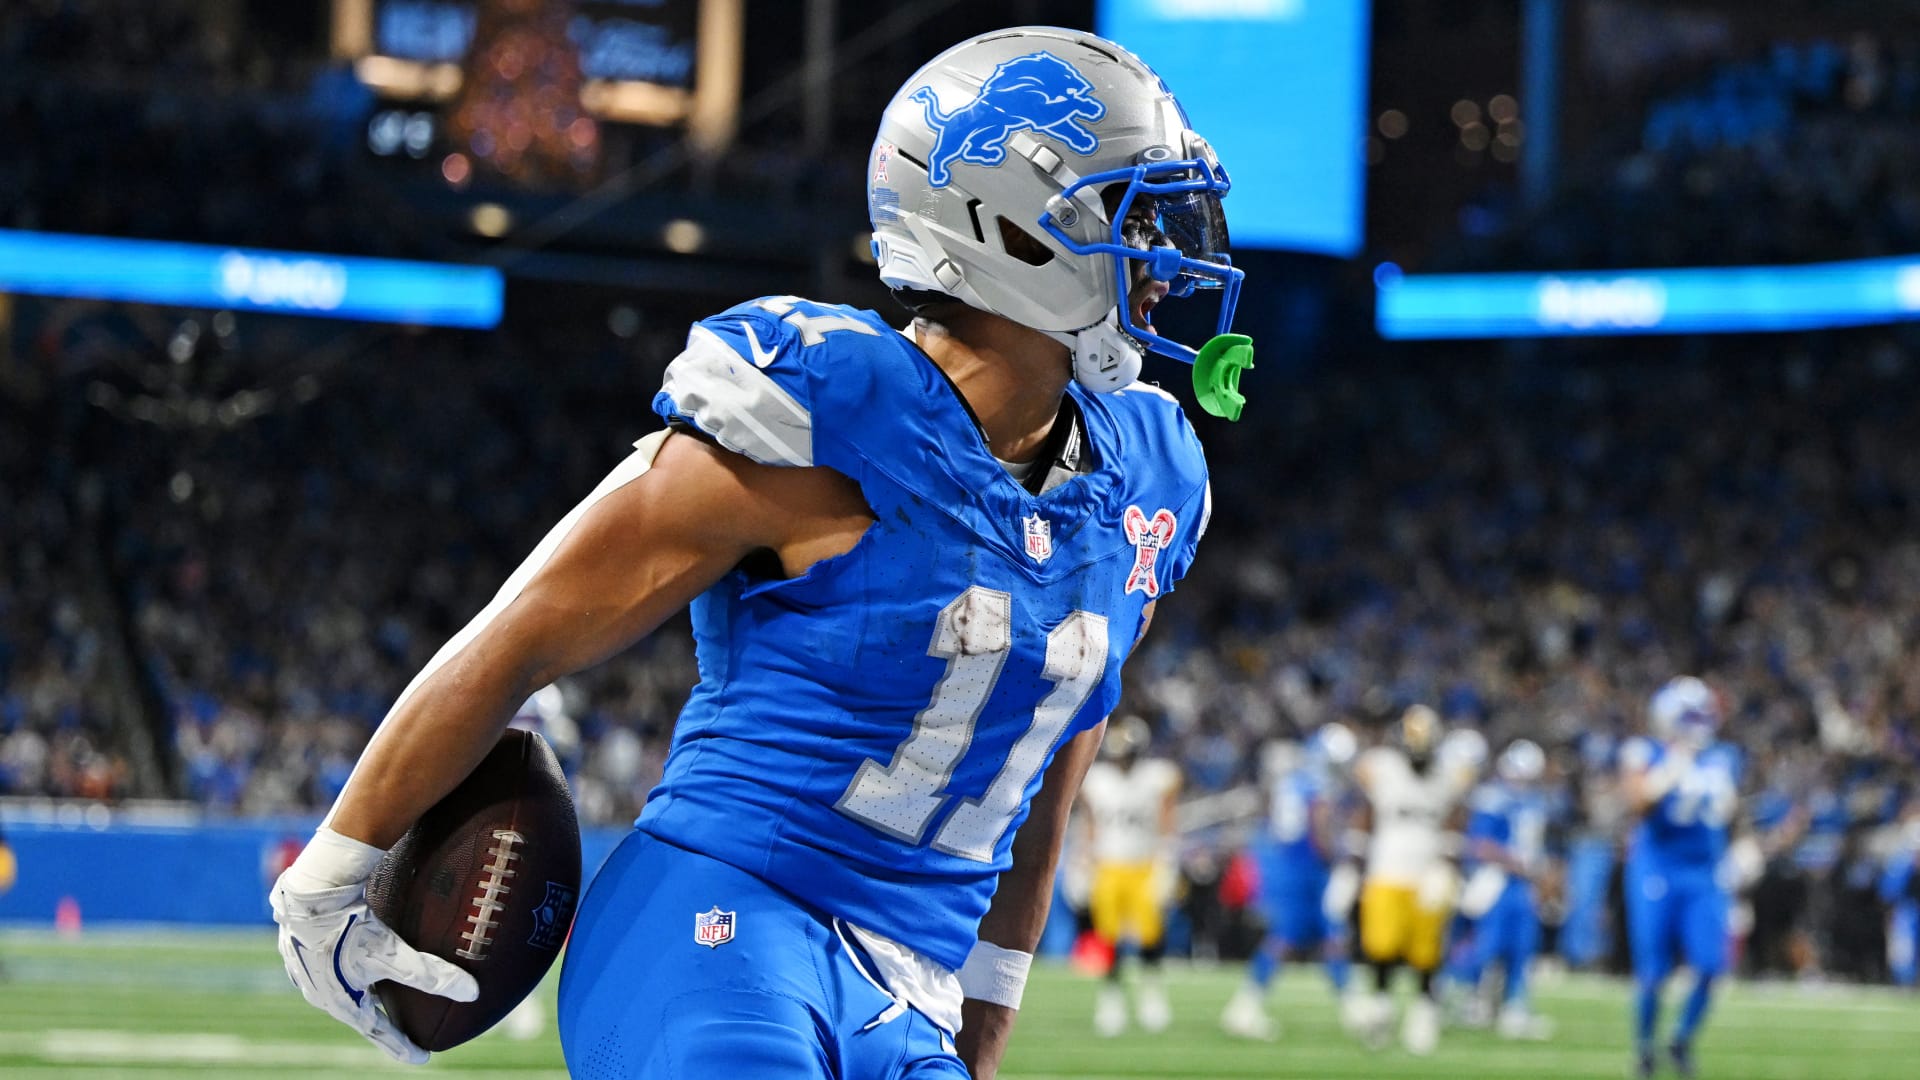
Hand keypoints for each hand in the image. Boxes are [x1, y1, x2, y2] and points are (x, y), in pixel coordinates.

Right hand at [269, 829, 477, 1063]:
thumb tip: (472, 993)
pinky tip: (352, 958)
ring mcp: (307, 968)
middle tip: (403, 1026)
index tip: (422, 1058)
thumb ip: (431, 975)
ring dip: (361, 991)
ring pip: (342, 986)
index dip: (401, 1045)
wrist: (310, 893)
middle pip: (358, 1010)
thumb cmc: (350, 927)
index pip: (378, 1031)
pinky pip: (329, 962)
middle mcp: (320, 991)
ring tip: (378, 990)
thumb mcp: (393, 954)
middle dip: (380, 1019)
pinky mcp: (301, 945)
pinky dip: (346, 966)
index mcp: (341, 1001)